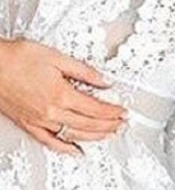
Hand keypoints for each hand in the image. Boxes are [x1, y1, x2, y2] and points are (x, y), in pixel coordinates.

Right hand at [0, 39, 124, 153]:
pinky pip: (50, 142)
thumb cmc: (19, 58)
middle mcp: (50, 112)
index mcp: (61, 94)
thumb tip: (104, 80)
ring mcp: (39, 121)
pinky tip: (75, 150)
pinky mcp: (28, 125)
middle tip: (121, 124)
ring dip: (93, 137)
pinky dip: (65, 148)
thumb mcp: (58, 57)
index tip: (123, 112)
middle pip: (87, 123)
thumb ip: (84, 71)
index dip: (112, 111)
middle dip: (108, 125)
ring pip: (72, 135)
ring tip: (108, 135)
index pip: (95, 108)